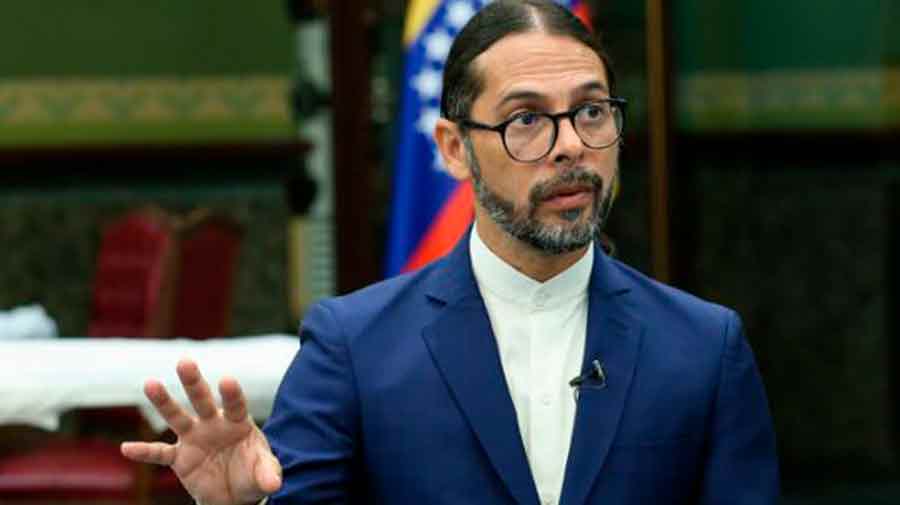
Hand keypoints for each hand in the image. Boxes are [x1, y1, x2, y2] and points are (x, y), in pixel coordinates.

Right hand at [121, 359, 281, 504]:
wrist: (234, 495)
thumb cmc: (252, 474)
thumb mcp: (264, 474)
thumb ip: (268, 475)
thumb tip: (274, 484)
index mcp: (238, 422)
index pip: (235, 405)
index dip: (231, 394)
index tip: (226, 380)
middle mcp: (213, 424)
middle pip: (203, 400)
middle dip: (194, 382)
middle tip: (185, 362)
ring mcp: (194, 438)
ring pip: (177, 417)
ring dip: (164, 402)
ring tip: (150, 383)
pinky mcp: (180, 458)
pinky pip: (160, 454)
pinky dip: (144, 452)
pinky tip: (127, 448)